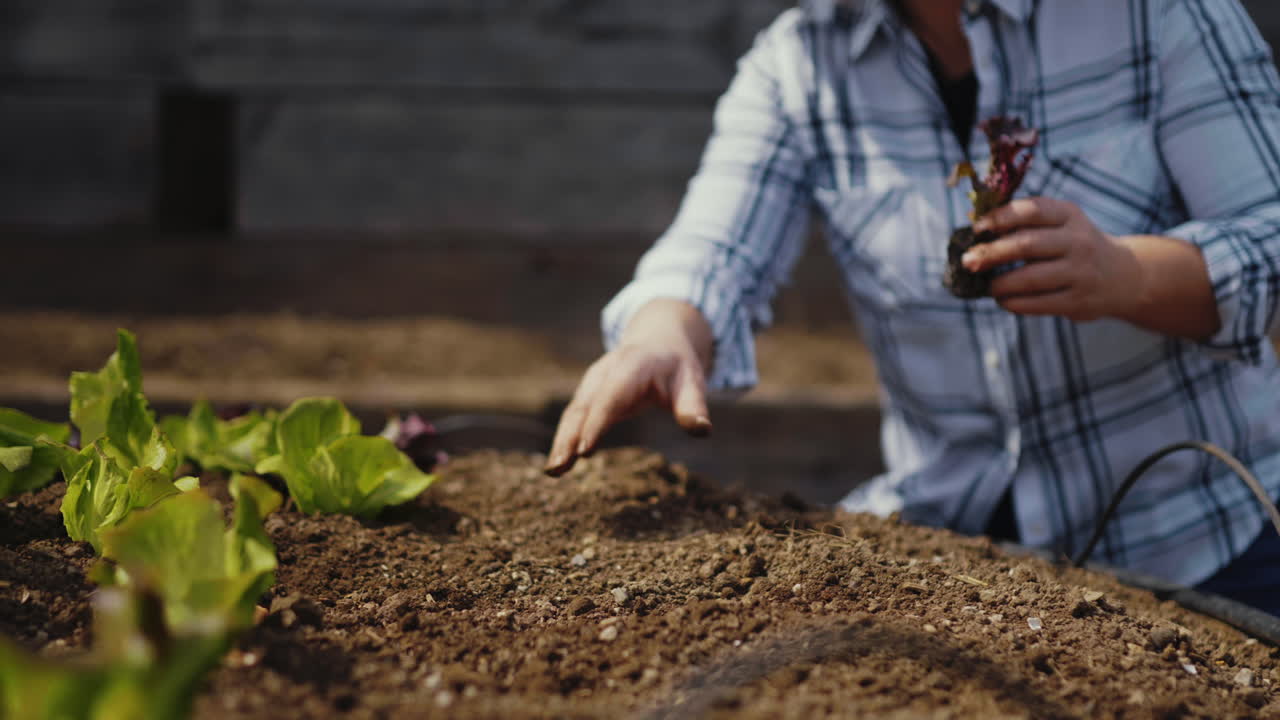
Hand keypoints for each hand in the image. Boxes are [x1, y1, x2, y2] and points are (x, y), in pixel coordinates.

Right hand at [544, 300, 713, 476]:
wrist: (659, 342)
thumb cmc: (676, 367)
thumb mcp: (691, 382)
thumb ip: (693, 406)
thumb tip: (702, 430)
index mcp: (631, 366)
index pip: (611, 397)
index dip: (597, 423)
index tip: (585, 450)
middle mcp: (606, 372)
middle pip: (584, 406)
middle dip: (569, 437)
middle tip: (557, 468)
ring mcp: (594, 383)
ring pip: (574, 414)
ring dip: (562, 442)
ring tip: (553, 472)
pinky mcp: (589, 396)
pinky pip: (575, 419)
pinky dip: (566, 440)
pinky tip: (560, 465)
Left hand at [962, 197, 1142, 322]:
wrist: (1124, 276)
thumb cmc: (1075, 245)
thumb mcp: (1062, 223)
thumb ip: (1027, 222)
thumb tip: (976, 233)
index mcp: (1070, 215)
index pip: (1032, 210)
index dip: (1000, 217)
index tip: (977, 229)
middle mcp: (1078, 241)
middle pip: (1026, 245)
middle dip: (991, 253)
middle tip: (968, 261)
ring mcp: (1081, 272)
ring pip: (1030, 278)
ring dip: (1000, 284)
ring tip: (988, 286)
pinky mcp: (1079, 301)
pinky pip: (1039, 303)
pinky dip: (1014, 303)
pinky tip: (1004, 300)